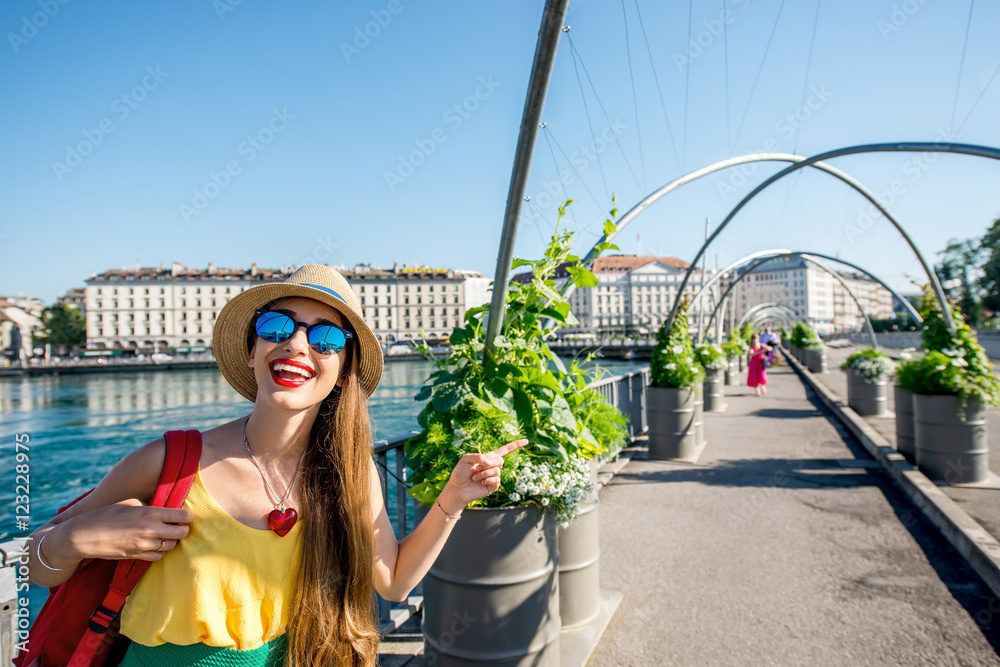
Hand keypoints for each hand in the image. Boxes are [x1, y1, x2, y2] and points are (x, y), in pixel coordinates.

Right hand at [52, 498, 193, 565]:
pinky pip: (158, 557)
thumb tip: (162, 508)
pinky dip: (160, 551)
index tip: (187, 515)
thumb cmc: (105, 515)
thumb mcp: (128, 503)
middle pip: (181, 533)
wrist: (83, 537)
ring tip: (166, 534)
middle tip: (179, 525)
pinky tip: (155, 544)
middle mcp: (150, 530)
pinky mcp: (137, 556)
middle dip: (183, 529)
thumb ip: (148, 506)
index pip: (181, 516)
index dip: (187, 516)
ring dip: (172, 541)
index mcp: (149, 513)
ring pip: (171, 546)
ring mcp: (144, 546)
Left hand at [439, 439, 528, 512]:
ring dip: (483, 473)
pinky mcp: (493, 486)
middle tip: (475, 469)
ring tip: (474, 477)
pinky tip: (480, 482)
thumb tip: (491, 463)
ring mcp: (494, 477)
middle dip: (486, 464)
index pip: (505, 450)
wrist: (457, 488)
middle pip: (500, 460)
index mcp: (488, 458)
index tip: (526, 441)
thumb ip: (479, 456)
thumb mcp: (466, 459)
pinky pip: (496, 479)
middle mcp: (493, 467)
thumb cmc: (460, 473)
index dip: (516, 445)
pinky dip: (486, 479)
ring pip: (496, 470)